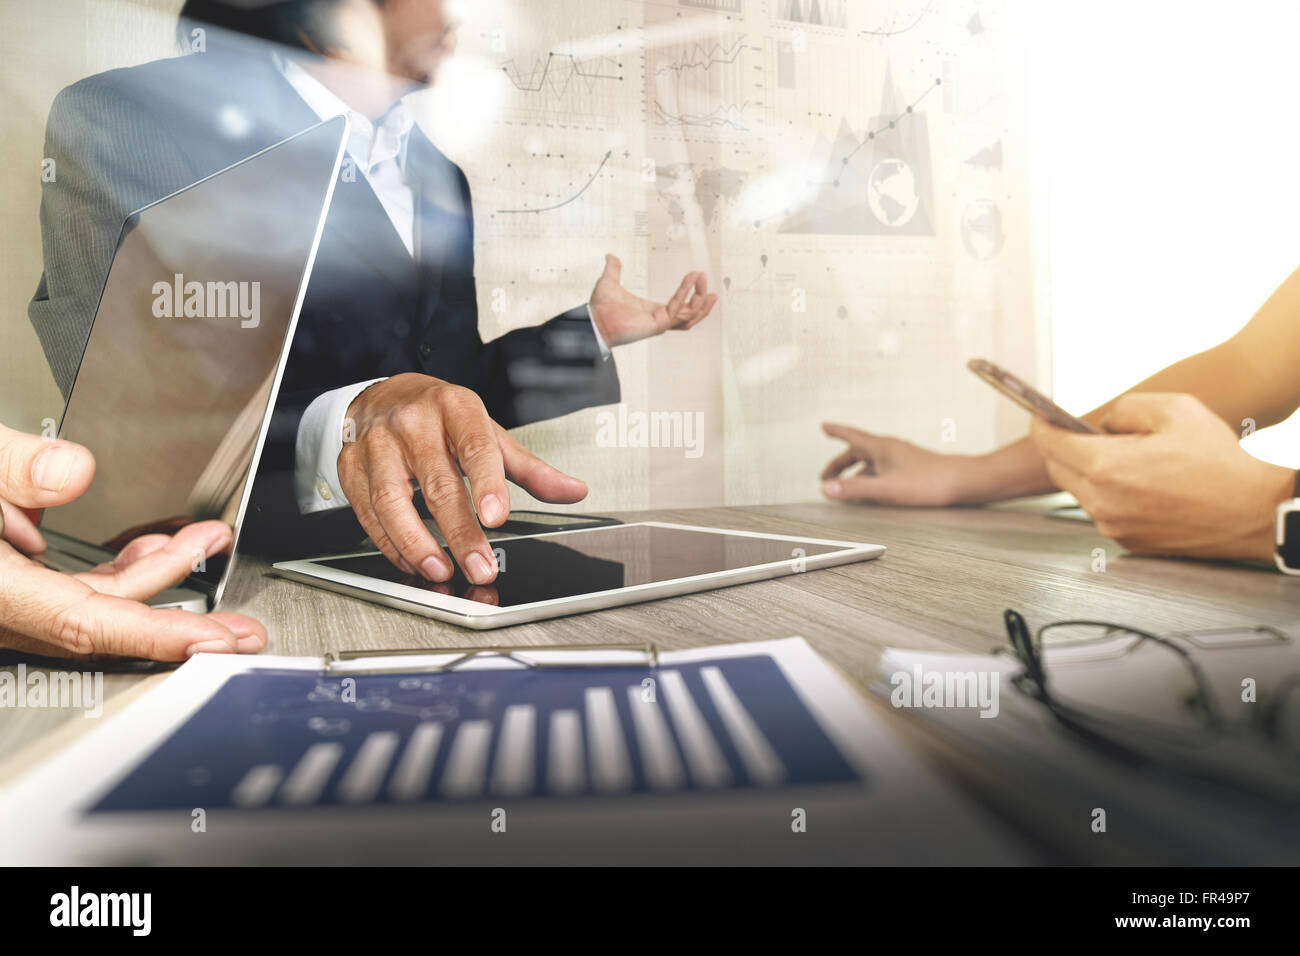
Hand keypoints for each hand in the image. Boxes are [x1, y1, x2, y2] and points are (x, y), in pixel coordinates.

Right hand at [0, 425, 266, 660]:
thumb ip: (12, 467)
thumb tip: (74, 472)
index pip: (83, 624)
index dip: (156, 636)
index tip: (214, 642)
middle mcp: (2, 605)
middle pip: (103, 618)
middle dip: (179, 609)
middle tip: (243, 626)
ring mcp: (8, 596)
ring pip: (92, 599)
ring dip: (156, 572)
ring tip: (207, 542)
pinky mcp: (11, 581)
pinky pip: (72, 587)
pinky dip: (119, 568)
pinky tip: (155, 545)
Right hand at [339, 374, 587, 583]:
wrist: (382, 395)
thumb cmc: (442, 418)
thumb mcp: (489, 433)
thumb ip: (530, 468)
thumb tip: (573, 491)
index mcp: (455, 408)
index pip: (475, 447)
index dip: (486, 484)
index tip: (497, 517)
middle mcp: (413, 423)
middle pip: (437, 483)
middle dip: (459, 532)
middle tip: (478, 566)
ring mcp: (377, 444)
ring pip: (391, 500)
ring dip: (417, 543)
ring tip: (440, 571)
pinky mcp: (350, 466)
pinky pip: (368, 512)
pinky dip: (391, 544)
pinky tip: (412, 561)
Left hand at [587, 254, 717, 347]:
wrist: (593, 320)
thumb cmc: (601, 307)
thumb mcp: (610, 281)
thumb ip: (614, 268)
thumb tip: (610, 256)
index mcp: (653, 311)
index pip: (680, 306)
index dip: (691, 294)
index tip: (698, 277)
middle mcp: (659, 319)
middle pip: (690, 314)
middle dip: (702, 300)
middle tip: (707, 281)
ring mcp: (659, 323)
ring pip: (689, 316)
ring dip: (700, 301)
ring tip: (705, 282)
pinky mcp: (657, 324)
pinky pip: (676, 308)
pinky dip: (685, 293)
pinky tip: (691, 278)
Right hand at [819, 423, 970, 505]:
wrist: (963, 482)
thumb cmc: (929, 483)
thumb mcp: (885, 489)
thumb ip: (855, 489)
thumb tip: (826, 489)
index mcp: (881, 447)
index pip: (852, 436)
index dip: (836, 431)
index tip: (824, 426)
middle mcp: (891, 449)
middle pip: (858, 452)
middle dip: (840, 463)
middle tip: (826, 476)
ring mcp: (902, 458)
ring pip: (871, 462)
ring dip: (855, 472)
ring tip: (845, 487)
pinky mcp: (912, 469)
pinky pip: (883, 470)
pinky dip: (871, 478)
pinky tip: (874, 491)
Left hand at [1029, 393, 1294, 560]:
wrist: (1253, 512)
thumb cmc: (1219, 463)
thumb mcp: (1174, 410)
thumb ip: (1126, 408)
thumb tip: (1104, 423)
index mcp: (1105, 467)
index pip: (1050, 443)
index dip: (1041, 425)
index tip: (1039, 417)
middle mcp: (1101, 502)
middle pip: (1058, 470)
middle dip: (1065, 449)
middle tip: (1085, 434)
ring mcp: (1112, 525)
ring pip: (1081, 492)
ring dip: (1091, 473)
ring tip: (1127, 458)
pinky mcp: (1127, 542)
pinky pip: (1104, 511)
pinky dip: (1111, 494)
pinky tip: (1141, 483)